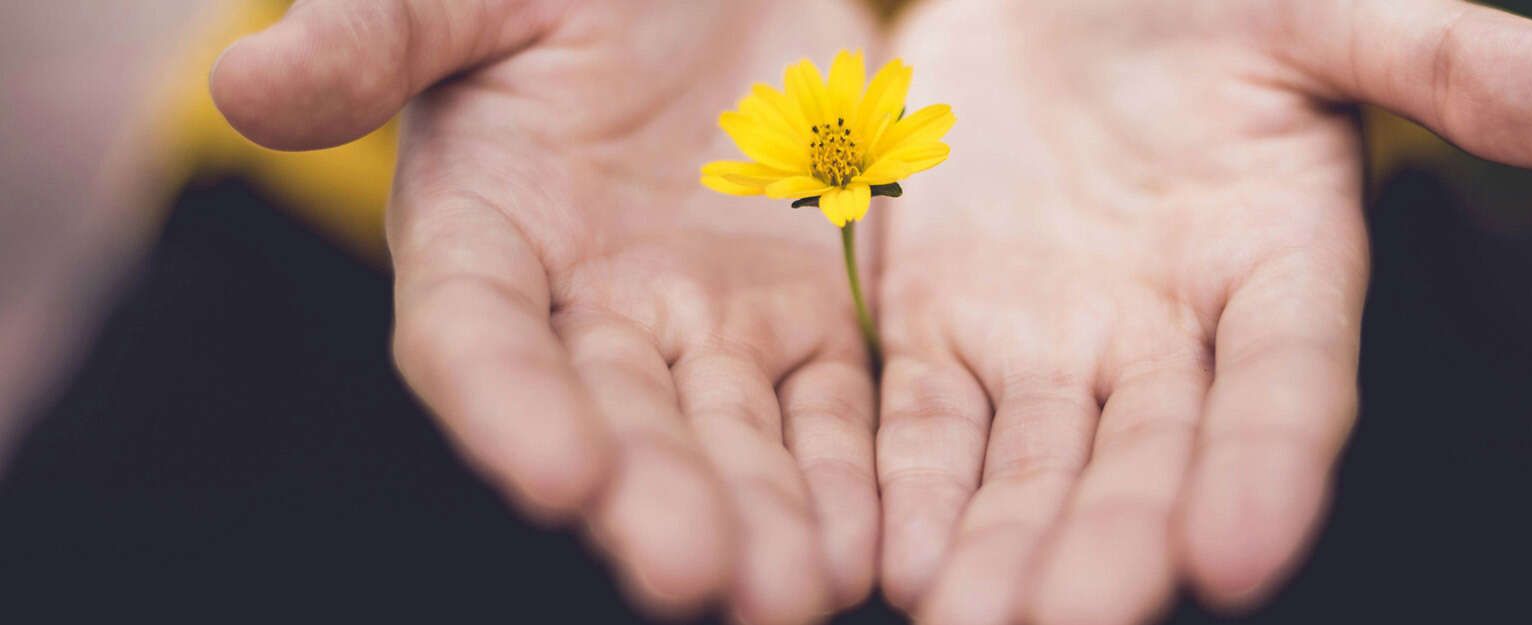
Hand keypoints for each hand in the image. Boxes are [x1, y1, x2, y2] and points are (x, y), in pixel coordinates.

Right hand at [213, 1, 881, 621]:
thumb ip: (379, 37)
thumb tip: (243, 85)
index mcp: (484, 234)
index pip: (478, 337)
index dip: (508, 407)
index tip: (558, 474)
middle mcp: (587, 310)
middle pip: (614, 421)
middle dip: (652, 498)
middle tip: (694, 574)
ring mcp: (701, 327)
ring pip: (728, 438)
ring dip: (761, 516)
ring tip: (796, 591)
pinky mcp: (803, 321)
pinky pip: (828, 410)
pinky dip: (846, 475)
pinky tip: (869, 545)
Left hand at [873, 1, 1531, 623]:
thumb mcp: (1321, 6)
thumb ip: (1449, 56)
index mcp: (1279, 266)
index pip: (1286, 385)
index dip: (1269, 466)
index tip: (1241, 553)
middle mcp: (1168, 336)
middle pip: (1148, 458)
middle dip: (1113, 543)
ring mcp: (1052, 345)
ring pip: (1032, 467)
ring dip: (1004, 548)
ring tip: (971, 624)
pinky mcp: (945, 331)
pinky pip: (924, 423)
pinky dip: (909, 486)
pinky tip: (891, 556)